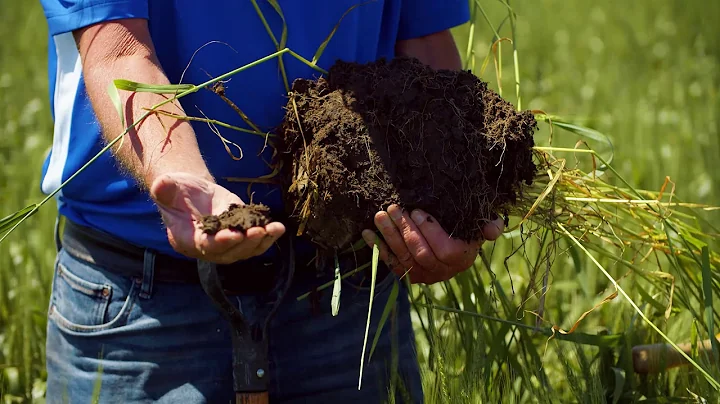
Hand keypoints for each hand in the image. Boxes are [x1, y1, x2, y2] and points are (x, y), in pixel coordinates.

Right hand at [150, 172, 284, 263]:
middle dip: (246, 242)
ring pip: (246, 250)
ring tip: (274, 229)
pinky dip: (268, 236)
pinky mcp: (241, 236)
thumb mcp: (169, 187)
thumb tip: (160, 185)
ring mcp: (226, 245)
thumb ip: (165, 189)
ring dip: (262, 241)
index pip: (205, 245)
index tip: (234, 234)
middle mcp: (208, 248)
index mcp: (187, 240)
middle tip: (259, 231)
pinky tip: (278, 228)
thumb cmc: (177, 191)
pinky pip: (256, 241)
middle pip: (229, 252)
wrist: (191, 193)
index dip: (220, 242)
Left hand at [361, 204, 503, 284]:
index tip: (418, 211)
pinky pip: (390, 263)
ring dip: (389, 236)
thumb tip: (493, 229)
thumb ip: (488, 225)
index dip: (430, 232)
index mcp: (461, 259)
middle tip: (393, 208)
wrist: (452, 243)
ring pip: (404, 257)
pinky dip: (377, 248)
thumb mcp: (478, 224)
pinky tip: (366, 233)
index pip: (445, 251)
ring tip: (380, 215)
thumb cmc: (465, 229)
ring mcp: (423, 275)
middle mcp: (442, 272)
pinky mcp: (406, 274)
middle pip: (421, 254)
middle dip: (405, 230)